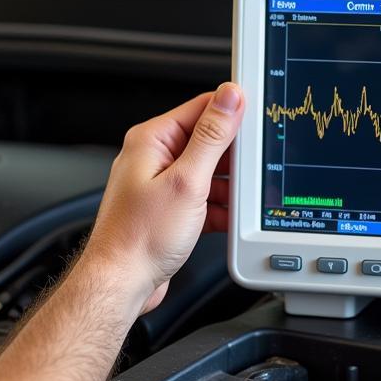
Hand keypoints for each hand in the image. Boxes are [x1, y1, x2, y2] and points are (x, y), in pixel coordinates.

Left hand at [82, 83, 243, 314]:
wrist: (122, 283)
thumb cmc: (140, 237)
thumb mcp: (187, 181)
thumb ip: (212, 137)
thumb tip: (229, 97)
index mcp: (152, 139)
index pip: (200, 108)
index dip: (232, 111)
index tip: (258, 118)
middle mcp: (153, 157)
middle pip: (207, 141)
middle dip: (233, 157)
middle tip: (254, 169)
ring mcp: (160, 183)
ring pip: (208, 172)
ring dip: (227, 186)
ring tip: (241, 199)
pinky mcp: (168, 208)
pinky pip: (202, 197)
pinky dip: (218, 207)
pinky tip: (229, 219)